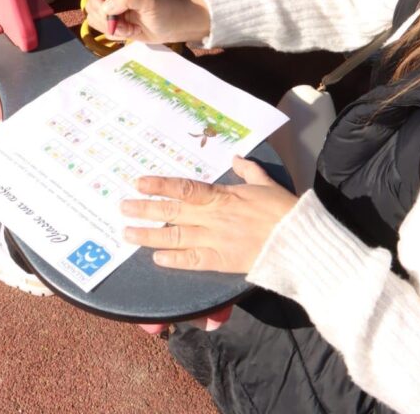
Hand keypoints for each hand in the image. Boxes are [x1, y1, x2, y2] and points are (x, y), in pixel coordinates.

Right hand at [85, 0, 210, 42]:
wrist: (174, 27)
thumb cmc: (165, 9)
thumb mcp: (148, 0)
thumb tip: (105, 8)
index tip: (106, 12)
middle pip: (91, 4)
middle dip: (106, 18)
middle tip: (123, 24)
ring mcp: (113, 8)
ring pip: (95, 19)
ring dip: (111, 27)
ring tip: (130, 28)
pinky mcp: (115, 23)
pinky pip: (103, 30)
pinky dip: (116, 34)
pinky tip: (132, 31)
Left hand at [121, 156, 296, 272]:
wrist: (297, 241)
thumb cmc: (282, 210)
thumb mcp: (265, 183)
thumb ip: (248, 170)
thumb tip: (235, 158)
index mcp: (222, 196)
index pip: (184, 188)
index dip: (159, 185)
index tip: (139, 182)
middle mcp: (213, 217)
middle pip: (172, 211)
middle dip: (144, 209)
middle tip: (122, 207)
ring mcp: (215, 240)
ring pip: (175, 236)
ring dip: (149, 235)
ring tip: (128, 233)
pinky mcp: (221, 261)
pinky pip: (192, 260)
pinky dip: (173, 260)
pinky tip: (157, 258)